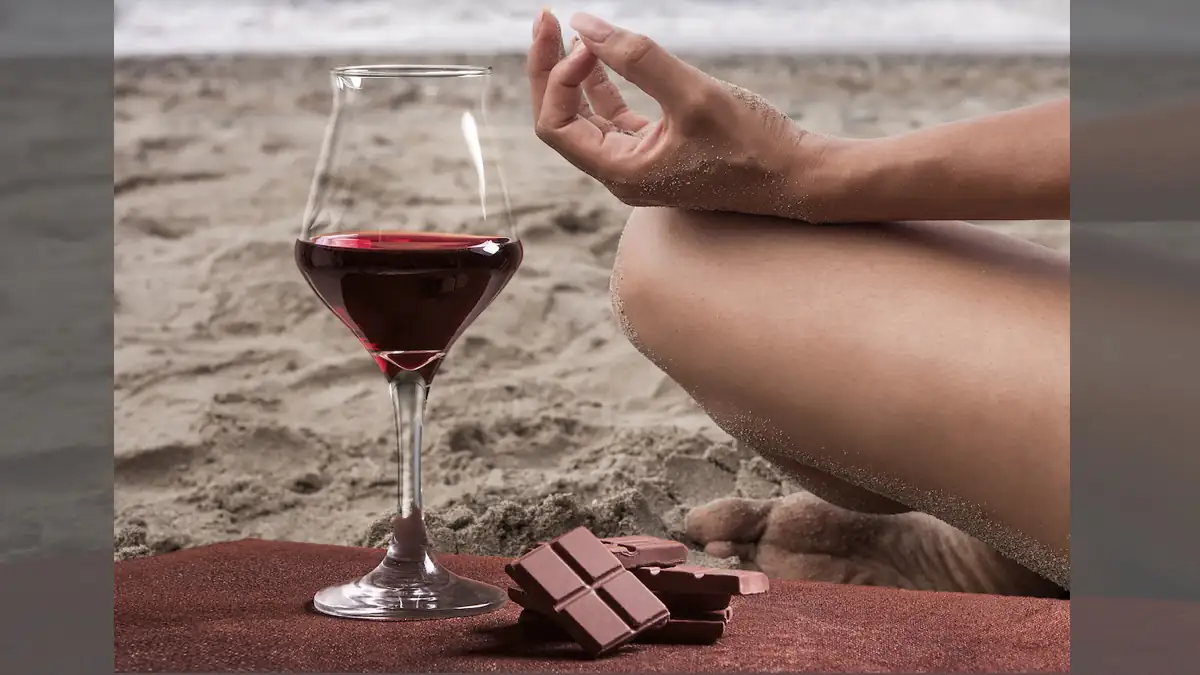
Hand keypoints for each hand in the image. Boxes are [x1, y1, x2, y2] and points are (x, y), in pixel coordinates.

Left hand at [527, 10, 828, 218]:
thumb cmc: (751, 145)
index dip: (558, 77)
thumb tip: (584, 26)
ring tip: (570, 31)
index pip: (557, 125)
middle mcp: (620, 174)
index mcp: (620, 172)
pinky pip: (615, 118)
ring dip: (574, 73)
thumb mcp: (693, 95)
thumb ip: (637, 59)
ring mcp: (638, 164)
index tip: (585, 40)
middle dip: (551, 69)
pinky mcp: (657, 151)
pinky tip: (600, 55)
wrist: (796, 177)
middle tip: (547, 18)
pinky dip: (603, 85)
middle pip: (562, 120)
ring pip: (586, 117)